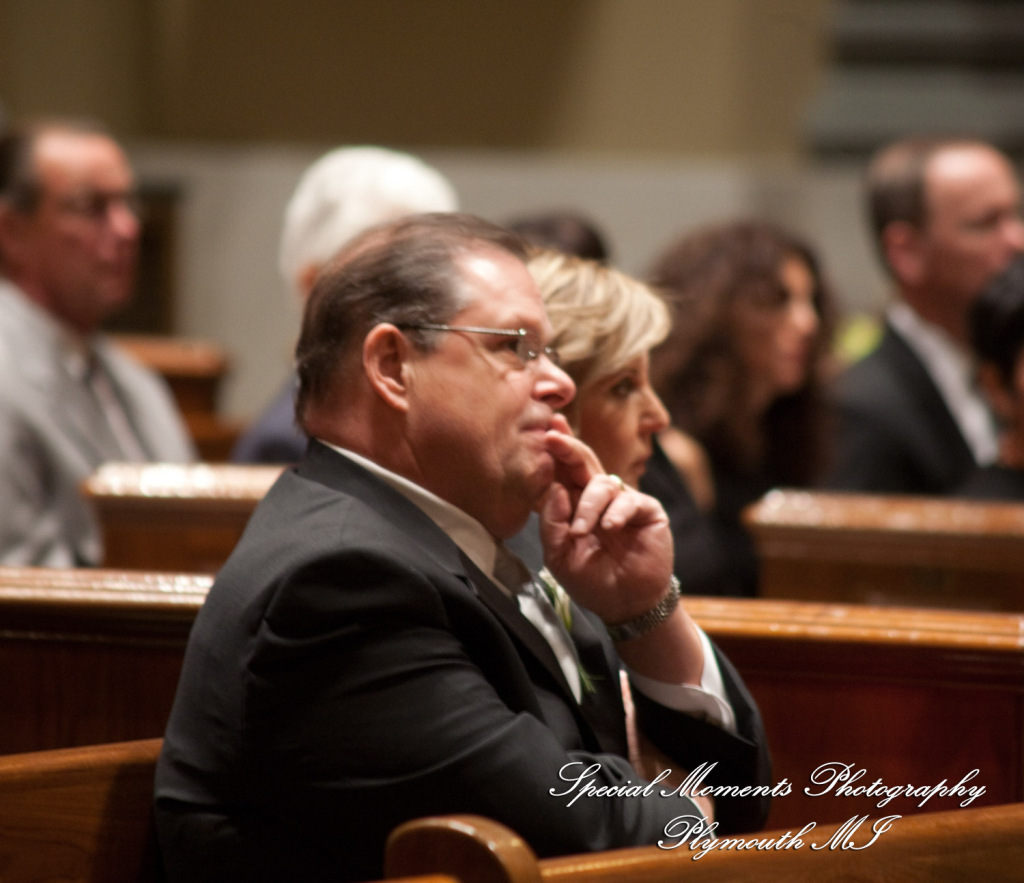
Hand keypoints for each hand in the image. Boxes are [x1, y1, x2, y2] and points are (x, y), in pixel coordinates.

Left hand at [538, 416, 673, 624]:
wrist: (624, 604)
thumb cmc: (591, 579)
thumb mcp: (559, 555)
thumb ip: (552, 523)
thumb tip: (555, 488)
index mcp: (574, 504)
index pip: (562, 471)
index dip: (556, 450)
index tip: (545, 430)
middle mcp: (598, 497)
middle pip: (583, 462)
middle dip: (568, 448)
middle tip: (553, 439)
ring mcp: (623, 502)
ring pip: (603, 483)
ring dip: (587, 505)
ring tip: (580, 532)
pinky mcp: (647, 510)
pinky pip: (629, 500)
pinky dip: (615, 512)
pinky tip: (609, 527)